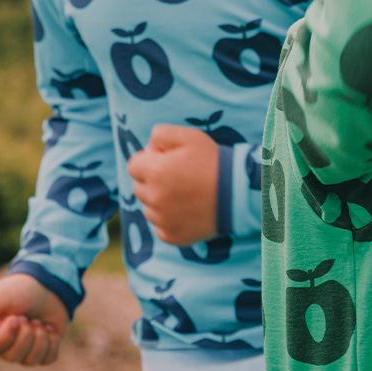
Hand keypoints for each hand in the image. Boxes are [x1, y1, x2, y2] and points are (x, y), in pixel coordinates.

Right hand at [0, 273, 69, 366]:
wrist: (49, 283)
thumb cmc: (20, 289)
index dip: (6, 335)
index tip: (15, 317)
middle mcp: (5, 344)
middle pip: (12, 356)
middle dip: (25, 334)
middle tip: (27, 316)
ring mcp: (25, 349)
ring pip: (31, 360)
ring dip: (39, 337)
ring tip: (38, 321)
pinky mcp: (44, 350)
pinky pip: (48, 358)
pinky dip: (52, 341)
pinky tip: (49, 328)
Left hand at [127, 124, 219, 245]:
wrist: (237, 194)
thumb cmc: (213, 162)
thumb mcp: (189, 136)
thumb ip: (160, 134)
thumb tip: (147, 150)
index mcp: (154, 172)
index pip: (133, 166)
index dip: (149, 161)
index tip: (167, 162)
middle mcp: (153, 198)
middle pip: (139, 187)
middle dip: (152, 181)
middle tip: (178, 178)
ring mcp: (162, 220)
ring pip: (148, 208)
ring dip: (159, 201)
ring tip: (184, 194)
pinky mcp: (171, 236)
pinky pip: (160, 226)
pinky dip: (169, 220)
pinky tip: (187, 210)